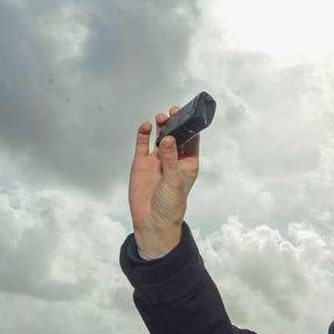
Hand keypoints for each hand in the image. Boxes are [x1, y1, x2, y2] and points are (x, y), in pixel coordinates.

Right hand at [129, 105, 200, 255]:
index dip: (190, 127)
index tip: (189, 114)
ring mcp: (157, 159)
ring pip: (159, 136)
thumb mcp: (174, 181)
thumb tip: (168, 138)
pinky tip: (145, 126)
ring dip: (161, 126)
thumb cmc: (171, 205)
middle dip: (175, 123)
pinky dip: (144, 134)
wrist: (152, 221)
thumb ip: (170, 159)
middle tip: (173, 112)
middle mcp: (173, 159)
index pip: (191, 140)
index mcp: (187, 163)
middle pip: (175, 135)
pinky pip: (143, 144)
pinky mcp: (142, 162)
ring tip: (161, 118)